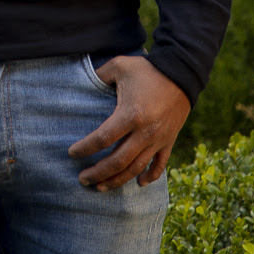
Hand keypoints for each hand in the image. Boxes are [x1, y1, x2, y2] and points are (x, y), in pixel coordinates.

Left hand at [68, 56, 190, 190]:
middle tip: (82, 179)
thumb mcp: (119, 66)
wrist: (182, 73)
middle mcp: (145, 132)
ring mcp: (159, 139)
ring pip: (136, 168)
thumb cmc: (147, 69)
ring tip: (100, 187)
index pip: (102, 139)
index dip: (85, 148)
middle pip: (117, 161)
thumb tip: (80, 83)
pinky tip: (139, 183)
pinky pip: (160, 164)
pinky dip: (150, 176)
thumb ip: (98, 75)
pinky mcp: (169, 140)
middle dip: (97, 173)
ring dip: (117, 180)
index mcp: (130, 114)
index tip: (71, 153)